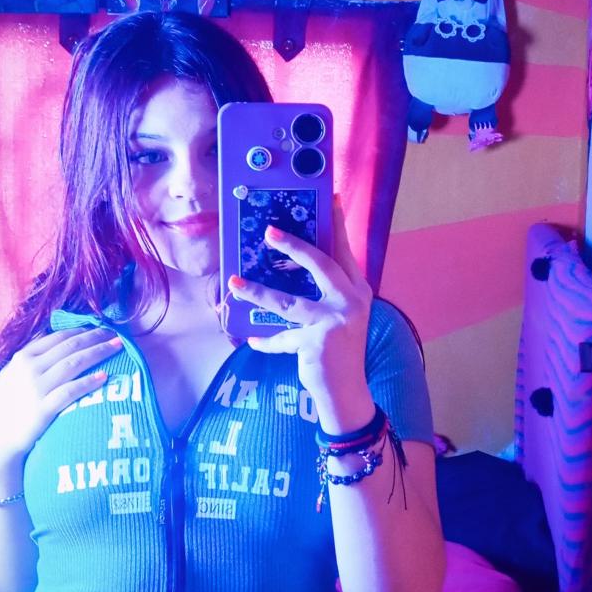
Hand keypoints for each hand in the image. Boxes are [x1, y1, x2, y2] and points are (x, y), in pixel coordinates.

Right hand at [0, 328, 122, 479]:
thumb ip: (35, 358)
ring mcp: (35, 388)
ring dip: (99, 352)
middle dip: (96, 337)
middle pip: (70, 346)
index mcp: (23, 357)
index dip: (83, 329)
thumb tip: (63, 340)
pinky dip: (89, 382)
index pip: (58, 337)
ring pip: (73, 364)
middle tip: (117, 333)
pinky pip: (71, 391)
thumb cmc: (11, 405)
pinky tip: (105, 377)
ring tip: (118, 347)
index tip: (102, 326)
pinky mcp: (42, 409)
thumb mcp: (15, 374)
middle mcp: (28, 368)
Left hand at [227, 200, 372, 431]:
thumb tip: (288, 272)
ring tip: (234, 282)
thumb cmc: (339, 352)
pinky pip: (282, 337)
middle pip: (321, 264)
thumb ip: (321, 295)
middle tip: (268, 231)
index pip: (344, 251)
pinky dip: (266, 341)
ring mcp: (336, 320)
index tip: (331, 198)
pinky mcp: (318, 340)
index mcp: (357, 290)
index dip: (337, 225)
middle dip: (293, 245)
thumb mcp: (336, 317)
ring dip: (258, 291)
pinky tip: (252, 340)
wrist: (346, 393)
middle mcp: (352, 301)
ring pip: (288, 300)